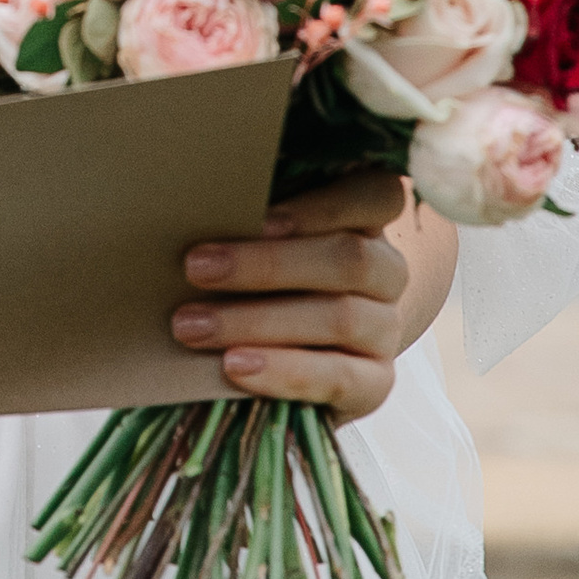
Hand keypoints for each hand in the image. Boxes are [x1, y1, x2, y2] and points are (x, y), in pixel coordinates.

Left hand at [170, 172, 411, 424]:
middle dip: (267, 265)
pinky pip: (341, 378)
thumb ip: (248, 218)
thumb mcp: (261, 236)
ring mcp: (386, 328)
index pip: (376, 195)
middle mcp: (387, 271)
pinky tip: (235, 367)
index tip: (258, 218)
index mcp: (367, 218)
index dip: (320, 208)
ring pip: (341, 317)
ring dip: (258, 321)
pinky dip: (284, 372)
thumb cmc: (262, 271)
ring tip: (193, 327)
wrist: (296, 349)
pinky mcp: (377, 383)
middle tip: (194, 269)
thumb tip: (191, 206)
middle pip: (349, 259)